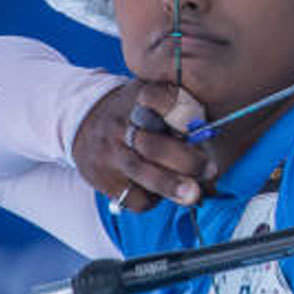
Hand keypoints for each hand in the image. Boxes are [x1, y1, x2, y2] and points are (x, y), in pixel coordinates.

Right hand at [72, 80, 214, 211]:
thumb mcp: (151, 94)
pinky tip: (161, 191)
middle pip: (153, 144)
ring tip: (194, 195)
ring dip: (170, 185)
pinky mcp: (102, 178)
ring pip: (141, 172)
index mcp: (140, 98)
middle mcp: (122, 125)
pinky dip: (152, 199)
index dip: (181, 113)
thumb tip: (209, 132)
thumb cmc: (134, 111)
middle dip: (185, 161)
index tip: (199, 125)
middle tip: (210, 170)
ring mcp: (110, 152)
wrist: (83, 122)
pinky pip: (132, 196)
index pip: (161, 100)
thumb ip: (179, 106)